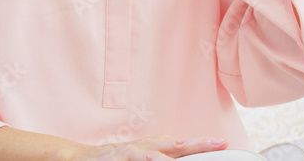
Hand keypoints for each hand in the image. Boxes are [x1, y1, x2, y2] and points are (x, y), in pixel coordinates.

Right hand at [66, 134, 229, 159]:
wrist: (79, 158)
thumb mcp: (140, 159)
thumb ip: (160, 157)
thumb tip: (175, 159)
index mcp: (153, 149)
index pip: (182, 147)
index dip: (202, 145)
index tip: (223, 145)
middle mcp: (145, 147)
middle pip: (177, 145)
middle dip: (199, 144)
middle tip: (221, 143)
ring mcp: (132, 151)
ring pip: (158, 153)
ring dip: (177, 153)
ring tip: (195, 152)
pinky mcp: (118, 157)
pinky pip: (137, 159)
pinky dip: (151, 160)